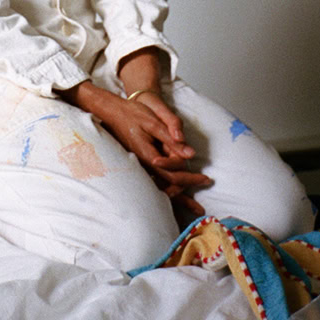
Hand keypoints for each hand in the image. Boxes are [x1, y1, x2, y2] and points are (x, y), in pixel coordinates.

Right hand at [62, 81, 209, 201]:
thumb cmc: (133, 114)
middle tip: (200, 205)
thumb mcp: (154, 123)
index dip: (191, 179)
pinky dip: (166, 189)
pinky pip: (154, 182)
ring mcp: (140, 167)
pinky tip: (172, 194)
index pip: (174, 175)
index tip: (206, 179)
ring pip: (160, 187)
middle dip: (186, 197)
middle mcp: (144, 166)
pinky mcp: (139, 164)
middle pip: (168, 186)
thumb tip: (190, 154)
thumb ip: (172, 139)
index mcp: (149, 157)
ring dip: (176, 198)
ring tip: (191, 207)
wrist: (113, 112)